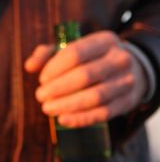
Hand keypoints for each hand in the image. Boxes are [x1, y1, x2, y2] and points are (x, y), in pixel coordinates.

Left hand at [24, 31, 147, 127]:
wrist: (131, 71)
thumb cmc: (90, 60)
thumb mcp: (71, 49)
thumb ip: (46, 54)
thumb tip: (29, 66)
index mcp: (104, 41)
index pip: (75, 54)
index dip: (54, 68)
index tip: (41, 79)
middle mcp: (120, 59)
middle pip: (84, 76)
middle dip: (57, 88)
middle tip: (40, 96)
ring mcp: (127, 81)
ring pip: (94, 97)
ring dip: (67, 105)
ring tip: (47, 108)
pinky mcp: (127, 102)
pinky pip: (103, 113)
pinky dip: (81, 119)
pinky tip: (63, 120)